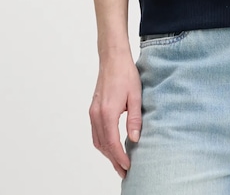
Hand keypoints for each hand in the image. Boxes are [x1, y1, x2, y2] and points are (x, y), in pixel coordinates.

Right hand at [89, 54, 141, 177]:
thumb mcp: (136, 96)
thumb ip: (135, 119)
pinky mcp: (93, 109)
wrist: (113, 58)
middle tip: (124, 171)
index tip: (128, 166)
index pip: (112, 143)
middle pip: (103, 145)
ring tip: (119, 162)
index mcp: (107, 112)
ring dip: (107, 153)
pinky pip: (95, 132)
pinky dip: (102, 143)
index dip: (120, 157)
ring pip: (97, 140)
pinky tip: (111, 146)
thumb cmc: (126, 74)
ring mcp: (93, 112)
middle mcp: (96, 114)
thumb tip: (135, 139)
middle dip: (113, 160)